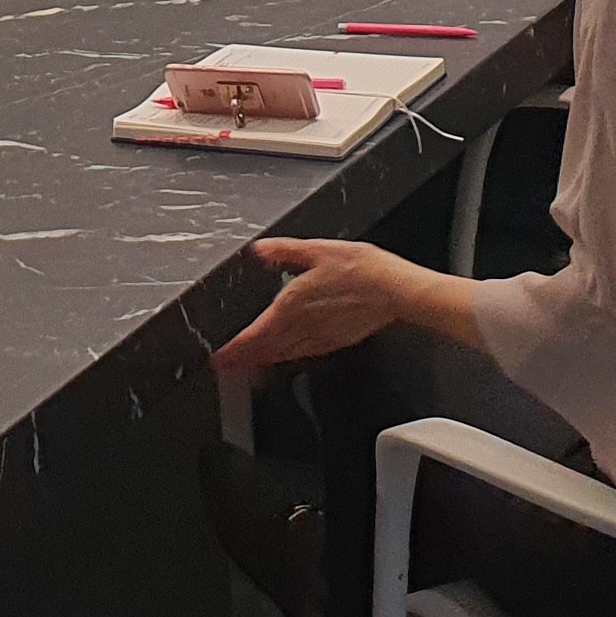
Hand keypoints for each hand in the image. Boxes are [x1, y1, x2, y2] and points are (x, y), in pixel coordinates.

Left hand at [209, 237, 428, 386]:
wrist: (396, 291)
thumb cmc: (362, 270)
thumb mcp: (317, 250)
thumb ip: (284, 251)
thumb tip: (259, 250)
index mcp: (293, 307)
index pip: (255, 336)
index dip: (235, 350)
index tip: (219, 359)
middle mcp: (304, 328)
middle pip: (266, 351)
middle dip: (243, 361)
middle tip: (226, 366)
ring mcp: (320, 337)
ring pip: (284, 355)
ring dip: (263, 362)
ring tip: (249, 365)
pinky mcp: (336, 339)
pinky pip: (304, 353)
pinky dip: (287, 357)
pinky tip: (288, 353)